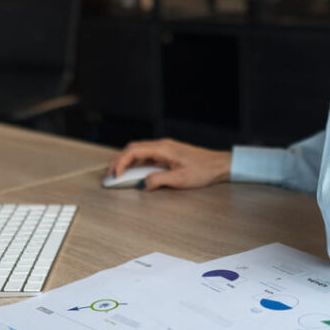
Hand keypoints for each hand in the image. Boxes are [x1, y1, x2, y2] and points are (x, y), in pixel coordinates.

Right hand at [107, 138, 230, 190]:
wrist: (219, 164)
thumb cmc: (203, 170)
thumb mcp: (180, 180)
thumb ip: (158, 180)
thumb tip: (142, 184)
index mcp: (163, 148)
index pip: (134, 151)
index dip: (121, 163)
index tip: (115, 175)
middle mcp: (162, 145)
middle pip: (133, 148)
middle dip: (119, 160)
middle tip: (111, 174)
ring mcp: (165, 148)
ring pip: (139, 150)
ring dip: (127, 160)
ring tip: (119, 173)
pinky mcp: (168, 153)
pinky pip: (147, 154)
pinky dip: (137, 162)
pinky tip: (135, 171)